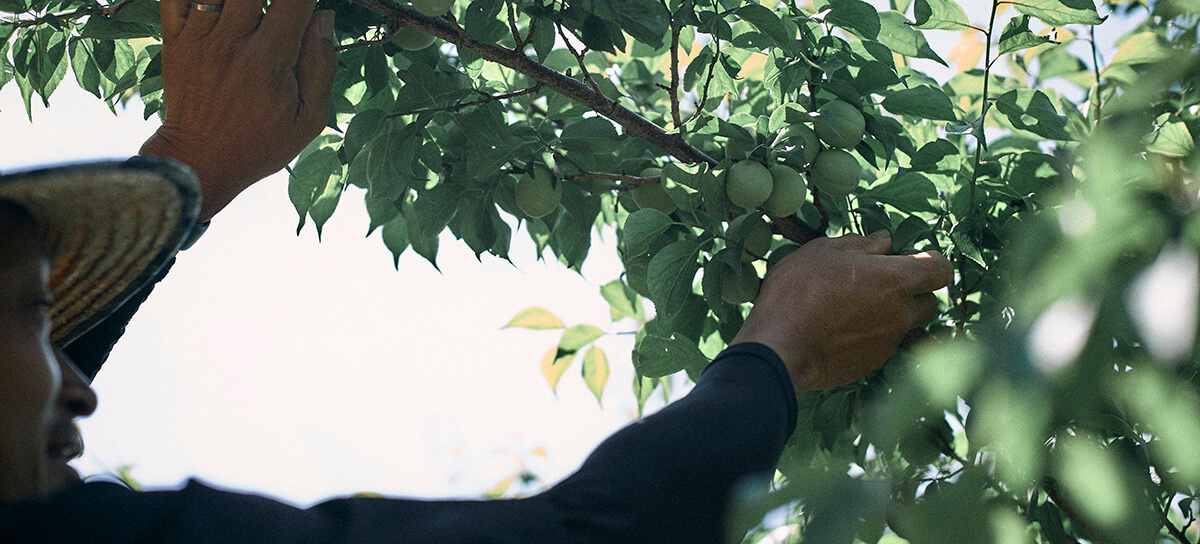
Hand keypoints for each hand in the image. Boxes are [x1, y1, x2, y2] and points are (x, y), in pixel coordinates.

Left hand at [139, 0, 338, 220]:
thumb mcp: (309, 118)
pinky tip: (218, 8)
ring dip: (240, 0)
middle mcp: (231, 40)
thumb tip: (326, 16)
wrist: (199, 160)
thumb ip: (321, 65)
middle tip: (280, 13)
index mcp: (269, 58)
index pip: (294, 1)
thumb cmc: (260, 143)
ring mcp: (198, 37)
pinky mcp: (174, 39)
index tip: (308, 5)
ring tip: (251, 15)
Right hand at [731, 231, 953, 394]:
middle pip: (931, 302)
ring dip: (891, 314)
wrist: (779, 347)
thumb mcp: (822, 252)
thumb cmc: (798, 292)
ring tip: (855, 307)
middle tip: (880, 283)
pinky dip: (870, 336)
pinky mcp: (871, 364)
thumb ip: (859, 243)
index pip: (942, 269)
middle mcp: (901, 315)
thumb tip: (883, 241)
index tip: (906, 259)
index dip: (929, 262)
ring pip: (905, 326)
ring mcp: (888, 343)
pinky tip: (839, 329)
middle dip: (914, 292)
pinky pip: (882, 345)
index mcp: (896, 280)